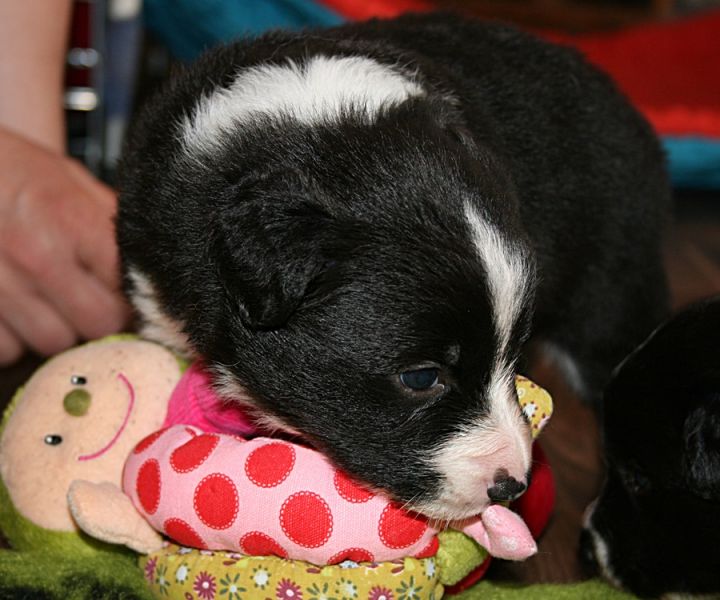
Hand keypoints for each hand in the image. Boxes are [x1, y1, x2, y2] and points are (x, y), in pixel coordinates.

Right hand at [0, 128, 130, 364]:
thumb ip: (111, 221)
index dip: (134, 294)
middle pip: (99, 325)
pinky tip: (15, 311)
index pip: (129, 286)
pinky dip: (15, 339)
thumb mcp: (72, 180)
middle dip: (102, 317)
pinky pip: (8, 351)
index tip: (129, 292)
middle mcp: (37, 256)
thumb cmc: (13, 171)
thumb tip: (149, 260)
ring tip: (49, 302)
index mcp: (73, 221)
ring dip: (59, 330)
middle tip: (92, 300)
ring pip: (55, 343)